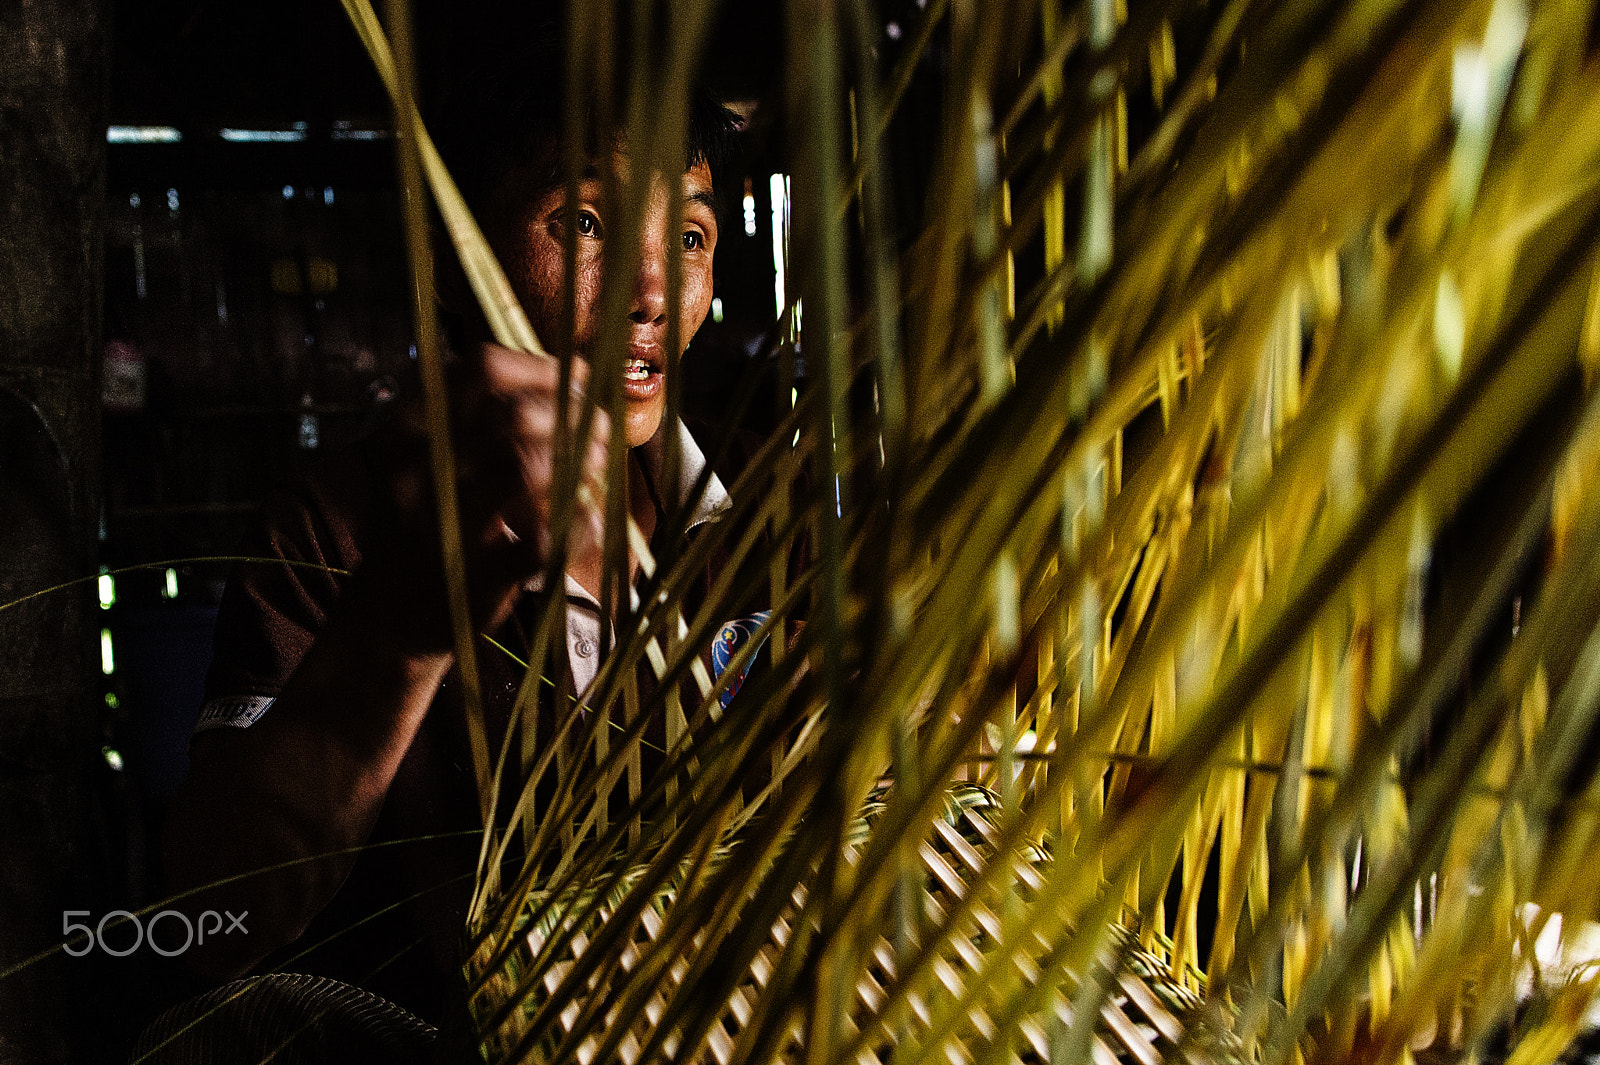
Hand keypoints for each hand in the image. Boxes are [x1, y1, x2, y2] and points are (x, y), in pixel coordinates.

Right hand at [360, 343, 612, 653]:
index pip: (483, 369)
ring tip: (595, 466)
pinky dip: (579, 523)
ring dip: (577, 462)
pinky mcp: (476, 576)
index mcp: (408, 428)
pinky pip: (545, 537)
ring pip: (525, 466)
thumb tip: (578, 374)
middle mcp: (417, 469)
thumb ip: (493, 414)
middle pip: (513, 415)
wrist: (389, 615)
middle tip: (600, 430)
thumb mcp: (436, 455)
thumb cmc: (432, 519)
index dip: (544, 370)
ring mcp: (444, 524)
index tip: (578, 383)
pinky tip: (586, 519)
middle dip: (571, 417)